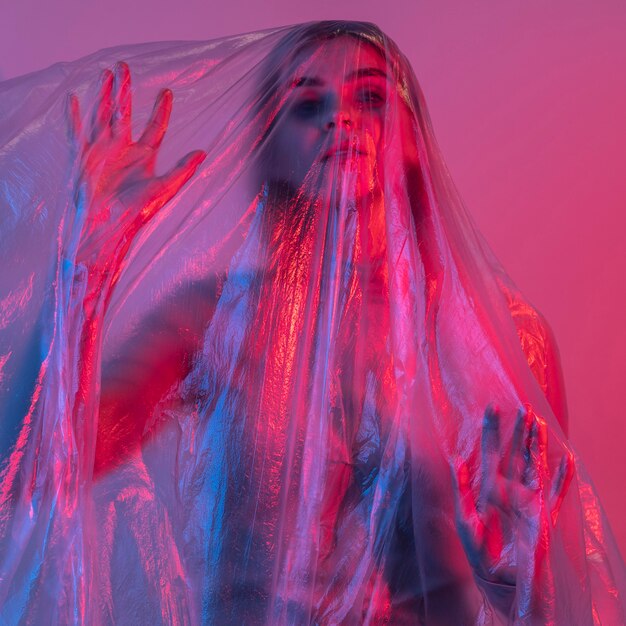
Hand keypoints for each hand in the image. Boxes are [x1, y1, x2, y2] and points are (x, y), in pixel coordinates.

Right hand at [66, 62, 204, 276]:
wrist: (108, 224)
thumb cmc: (137, 210)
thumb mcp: (164, 189)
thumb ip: (183, 170)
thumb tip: (203, 152)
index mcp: (144, 156)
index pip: (155, 127)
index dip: (162, 110)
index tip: (167, 92)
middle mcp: (124, 149)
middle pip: (125, 113)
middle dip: (125, 90)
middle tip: (124, 66)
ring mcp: (104, 151)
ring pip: (103, 115)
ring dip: (103, 95)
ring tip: (104, 74)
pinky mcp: (85, 157)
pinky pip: (78, 132)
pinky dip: (74, 117)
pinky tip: (73, 99)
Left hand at [453, 406, 573, 598]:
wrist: (501, 586)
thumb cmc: (480, 556)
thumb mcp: (465, 522)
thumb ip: (461, 490)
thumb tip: (455, 458)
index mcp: (490, 491)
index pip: (490, 454)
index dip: (491, 432)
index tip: (491, 409)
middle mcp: (511, 492)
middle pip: (516, 455)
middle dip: (518, 431)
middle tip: (522, 407)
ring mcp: (530, 503)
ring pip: (536, 467)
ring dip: (538, 445)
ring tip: (540, 422)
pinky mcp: (545, 518)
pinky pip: (556, 493)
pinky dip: (561, 477)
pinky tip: (567, 459)